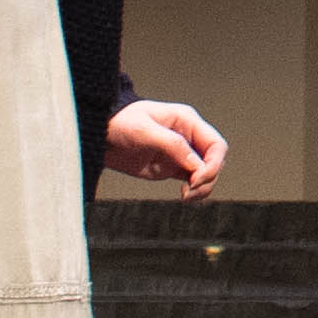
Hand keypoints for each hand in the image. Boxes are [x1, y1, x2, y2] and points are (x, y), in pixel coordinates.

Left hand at [100, 99, 226, 196]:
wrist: (100, 135)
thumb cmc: (121, 123)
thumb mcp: (145, 131)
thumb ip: (173, 145)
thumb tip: (196, 165)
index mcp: (187, 121)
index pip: (216, 145)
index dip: (213, 164)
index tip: (196, 179)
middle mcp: (189, 137)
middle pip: (215, 161)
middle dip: (207, 178)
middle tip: (189, 190)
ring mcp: (182, 154)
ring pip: (206, 174)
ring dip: (202, 188)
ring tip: (185, 195)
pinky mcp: (172, 168)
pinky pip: (193, 181)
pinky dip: (194, 191)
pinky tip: (183, 195)